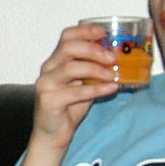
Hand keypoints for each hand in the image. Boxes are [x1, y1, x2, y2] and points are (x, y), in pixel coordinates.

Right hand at [30, 23, 123, 150]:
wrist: (52, 134)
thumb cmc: (68, 108)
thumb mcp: (83, 84)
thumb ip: (93, 71)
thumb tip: (118, 59)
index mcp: (55, 61)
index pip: (67, 36)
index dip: (85, 31)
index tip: (104, 33)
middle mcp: (48, 69)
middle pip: (69, 48)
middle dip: (93, 50)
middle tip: (113, 58)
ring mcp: (46, 84)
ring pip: (71, 67)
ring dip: (97, 69)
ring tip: (114, 75)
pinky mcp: (49, 100)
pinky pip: (76, 92)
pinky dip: (96, 89)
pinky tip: (111, 88)